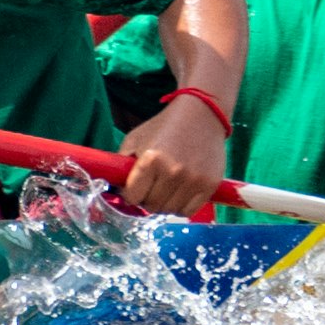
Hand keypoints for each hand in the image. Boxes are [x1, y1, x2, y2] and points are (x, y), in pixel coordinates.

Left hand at [115, 92, 235, 217]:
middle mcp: (173, 171)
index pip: (132, 197)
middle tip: (151, 185)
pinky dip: (181, 205)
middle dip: (147, 198)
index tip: (134, 187)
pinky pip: (188, 211)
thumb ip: (122, 164)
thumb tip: (115, 189)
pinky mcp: (209, 185)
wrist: (202, 113)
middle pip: (151, 206)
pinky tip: (179, 191)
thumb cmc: (165, 126)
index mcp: (151, 159)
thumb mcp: (136, 138)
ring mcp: (193, 180)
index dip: (130, 193)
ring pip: (169, 211)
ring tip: (166, 185)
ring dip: (164, 202)